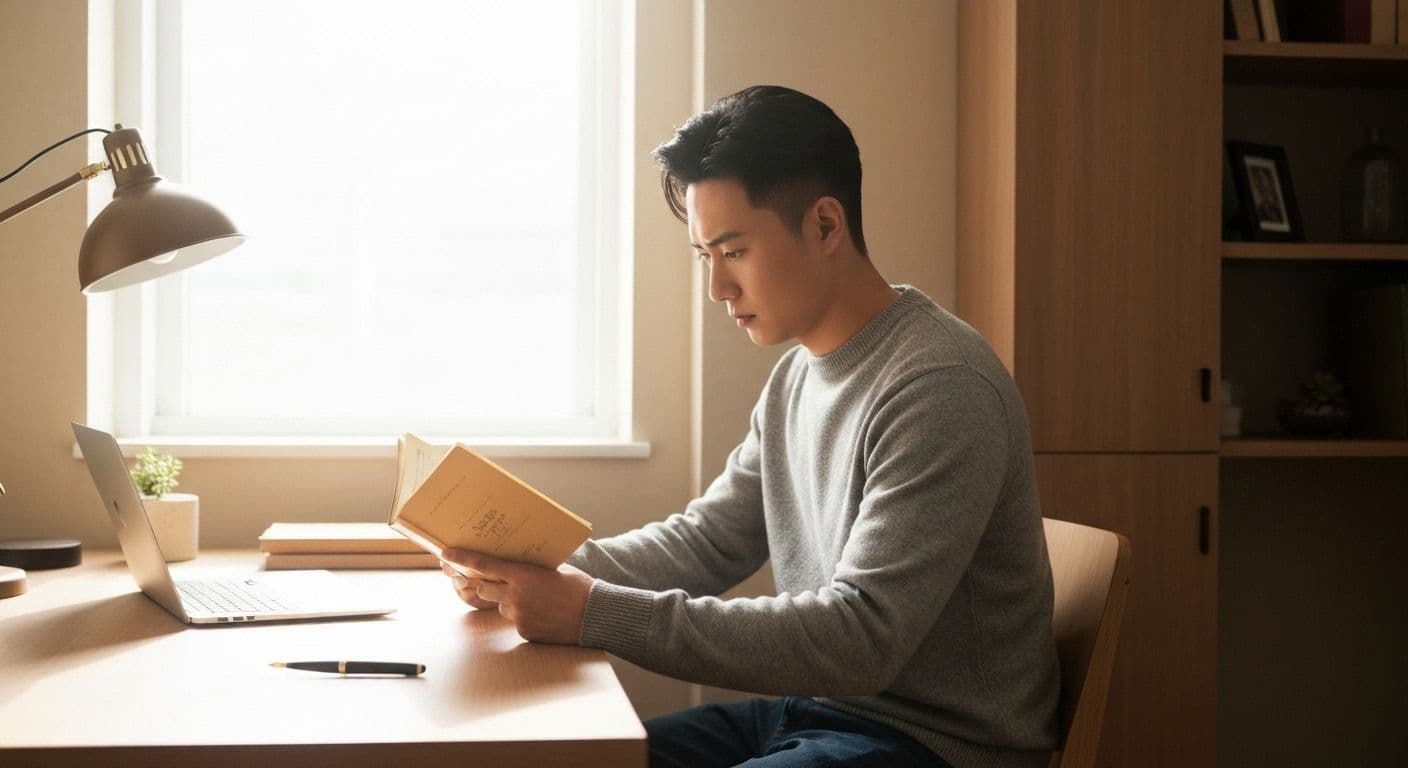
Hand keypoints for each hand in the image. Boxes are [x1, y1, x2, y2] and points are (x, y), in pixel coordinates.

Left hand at [440, 548, 593, 644]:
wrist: (594, 614)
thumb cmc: (578, 586)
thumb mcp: (553, 569)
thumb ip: (528, 570)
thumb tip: (512, 568)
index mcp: (523, 575)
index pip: (484, 565)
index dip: (462, 559)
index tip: (445, 554)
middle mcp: (516, 596)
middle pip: (484, 588)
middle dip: (485, 584)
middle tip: (491, 580)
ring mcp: (519, 616)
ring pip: (501, 606)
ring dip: (509, 602)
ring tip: (537, 600)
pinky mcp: (524, 632)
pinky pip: (516, 622)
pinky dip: (524, 617)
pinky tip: (544, 614)